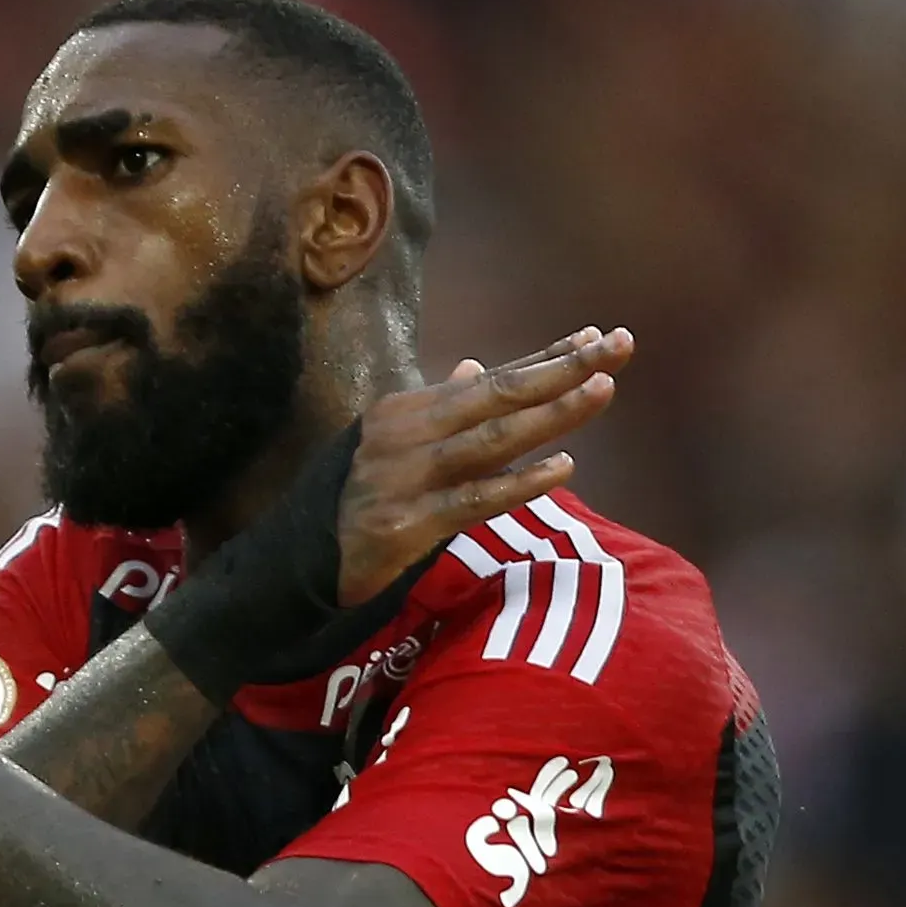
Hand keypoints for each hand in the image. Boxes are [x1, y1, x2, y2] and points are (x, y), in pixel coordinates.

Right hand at [141, 325, 633, 701]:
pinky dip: (519, 483)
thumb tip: (475, 365)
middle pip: (496, 394)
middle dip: (559, 370)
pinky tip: (562, 468)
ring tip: (602, 390)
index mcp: (404, 410)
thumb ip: (440, 409)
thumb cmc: (347, 505)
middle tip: (617, 349)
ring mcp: (403, 478)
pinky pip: (474, 500)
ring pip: (491, 439)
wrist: (288, 567)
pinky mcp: (404, 525)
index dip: (544, 358)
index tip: (596, 339)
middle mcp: (404, 434)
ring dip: (550, 415)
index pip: (488, 377)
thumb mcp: (388, 446)